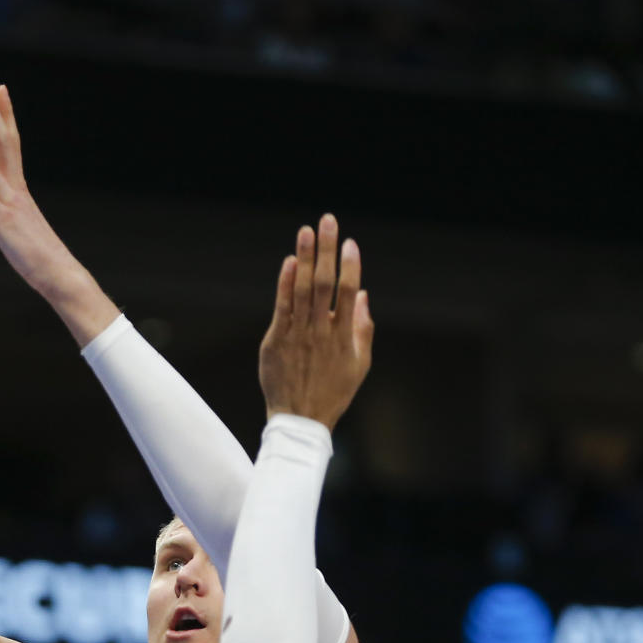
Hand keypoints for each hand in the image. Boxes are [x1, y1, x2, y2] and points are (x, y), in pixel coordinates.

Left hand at [0, 82, 116, 345]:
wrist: (60, 274)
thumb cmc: (43, 258)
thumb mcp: (23, 230)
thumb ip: (11, 215)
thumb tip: (1, 213)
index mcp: (20, 190)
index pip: (12, 145)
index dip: (6, 116)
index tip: (1, 92)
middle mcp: (15, 190)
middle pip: (4, 143)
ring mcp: (8, 204)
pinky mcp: (1, 220)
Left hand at [259, 213, 373, 430]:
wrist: (300, 421)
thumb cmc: (332, 393)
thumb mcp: (359, 366)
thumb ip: (363, 330)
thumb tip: (365, 296)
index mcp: (344, 337)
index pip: (349, 293)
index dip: (351, 265)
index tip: (350, 242)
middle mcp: (321, 332)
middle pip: (325, 284)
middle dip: (327, 249)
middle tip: (327, 220)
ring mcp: (298, 336)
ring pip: (303, 290)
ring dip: (306, 258)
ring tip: (306, 230)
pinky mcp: (277, 341)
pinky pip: (282, 307)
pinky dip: (285, 284)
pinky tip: (290, 262)